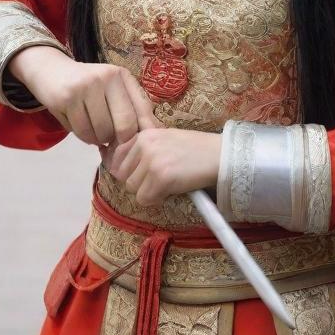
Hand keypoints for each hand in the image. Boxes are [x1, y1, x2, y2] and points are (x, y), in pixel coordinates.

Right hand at [8, 46, 162, 145]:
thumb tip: (155, 132)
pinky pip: (81, 132)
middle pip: (124, 125)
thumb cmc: (89, 85)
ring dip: (98, 140)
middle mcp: (106, 77)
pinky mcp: (66, 98)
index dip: (141, 133)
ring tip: (94, 130)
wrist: (51, 70)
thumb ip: (132, 106)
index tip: (136, 145)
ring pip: (101, 132)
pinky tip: (81, 126)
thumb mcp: (112, 88)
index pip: (142, 110)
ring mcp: (86, 87)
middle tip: (112, 141)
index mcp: (122, 76)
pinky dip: (83, 137)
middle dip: (119, 141)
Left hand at [99, 128, 222, 208]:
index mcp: (144, 134)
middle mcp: (145, 144)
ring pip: (133, 189)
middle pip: (124, 176)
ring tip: (167, 184)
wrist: (219, 155)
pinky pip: (144, 199)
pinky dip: (155, 200)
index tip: (142, 174)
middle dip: (139, 182)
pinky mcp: (161, 177)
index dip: (129, 170)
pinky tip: (170, 191)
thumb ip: (144, 148)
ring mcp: (152, 161)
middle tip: (159, 180)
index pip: (117, 158)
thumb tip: (116, 168)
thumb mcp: (165, 139)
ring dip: (148, 191)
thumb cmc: (194, 149)